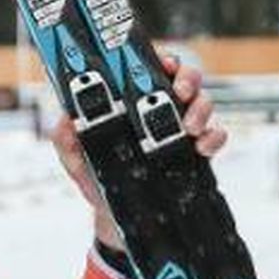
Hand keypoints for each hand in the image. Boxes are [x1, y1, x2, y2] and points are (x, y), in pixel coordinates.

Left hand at [52, 51, 224, 252]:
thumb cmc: (98, 180)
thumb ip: (66, 139)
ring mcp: (181, 127)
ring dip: (201, 109)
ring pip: (203, 102)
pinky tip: (202, 147)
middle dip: (186, 78)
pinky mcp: (195, 151)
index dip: (158, 59)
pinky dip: (214, 137)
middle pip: (183, 78)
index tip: (162, 63)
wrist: (117, 219)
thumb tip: (63, 121)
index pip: (148, 69)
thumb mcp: (75, 159)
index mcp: (132, 101)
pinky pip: (215, 134)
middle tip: (180, 92)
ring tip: (189, 127)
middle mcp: (159, 109)